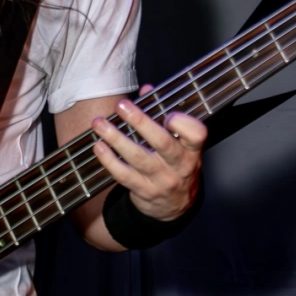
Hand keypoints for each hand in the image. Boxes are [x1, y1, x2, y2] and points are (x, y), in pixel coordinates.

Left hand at [92, 85, 206, 221]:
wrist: (176, 206)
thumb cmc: (176, 165)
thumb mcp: (180, 144)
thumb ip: (163, 114)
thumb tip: (146, 90)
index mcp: (192, 150)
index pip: (196, 134)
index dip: (183, 123)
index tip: (168, 114)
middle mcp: (179, 166)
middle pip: (162, 142)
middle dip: (140, 121)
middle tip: (121, 105)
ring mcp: (162, 180)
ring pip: (138, 158)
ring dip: (116, 138)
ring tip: (100, 124)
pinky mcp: (144, 191)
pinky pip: (124, 176)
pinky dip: (109, 160)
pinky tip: (99, 146)